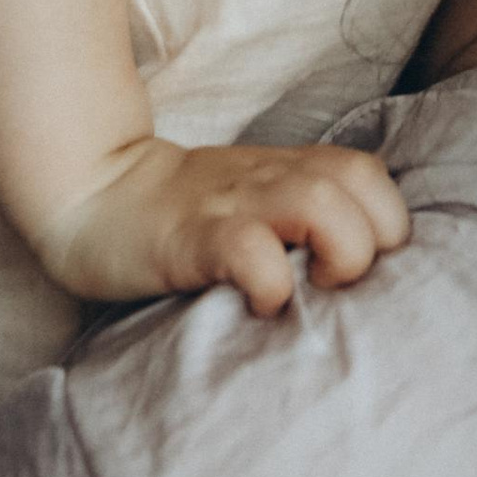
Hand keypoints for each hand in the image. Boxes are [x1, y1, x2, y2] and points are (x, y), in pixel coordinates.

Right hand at [36, 135, 411, 315]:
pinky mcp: (195, 237)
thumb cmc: (184, 216)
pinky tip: (259, 305)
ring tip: (310, 293)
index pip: (372, 176)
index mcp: (290, 171)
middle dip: (374, 241)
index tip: (356, 269)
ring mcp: (234, 204)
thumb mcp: (253, 201)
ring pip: (323, 205)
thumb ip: (302, 217)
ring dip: (337, 254)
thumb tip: (361, 275)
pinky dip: (272, 283)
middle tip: (336, 283)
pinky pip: (253, 252)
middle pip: (363, 183)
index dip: (382, 224)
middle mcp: (271, 179)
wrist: (94, 195)